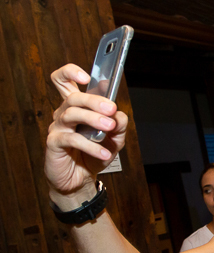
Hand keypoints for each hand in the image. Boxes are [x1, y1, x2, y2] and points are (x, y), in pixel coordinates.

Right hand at [45, 64, 127, 207]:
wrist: (81, 179)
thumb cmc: (94, 155)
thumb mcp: (115, 140)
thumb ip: (120, 125)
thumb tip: (120, 115)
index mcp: (77, 107)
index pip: (64, 81)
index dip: (70, 72)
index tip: (87, 77)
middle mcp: (64, 113)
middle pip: (72, 97)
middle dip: (93, 100)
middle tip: (111, 109)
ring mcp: (58, 128)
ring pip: (71, 114)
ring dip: (93, 119)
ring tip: (109, 127)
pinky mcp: (54, 143)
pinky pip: (71, 139)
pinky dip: (91, 145)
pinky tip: (104, 152)